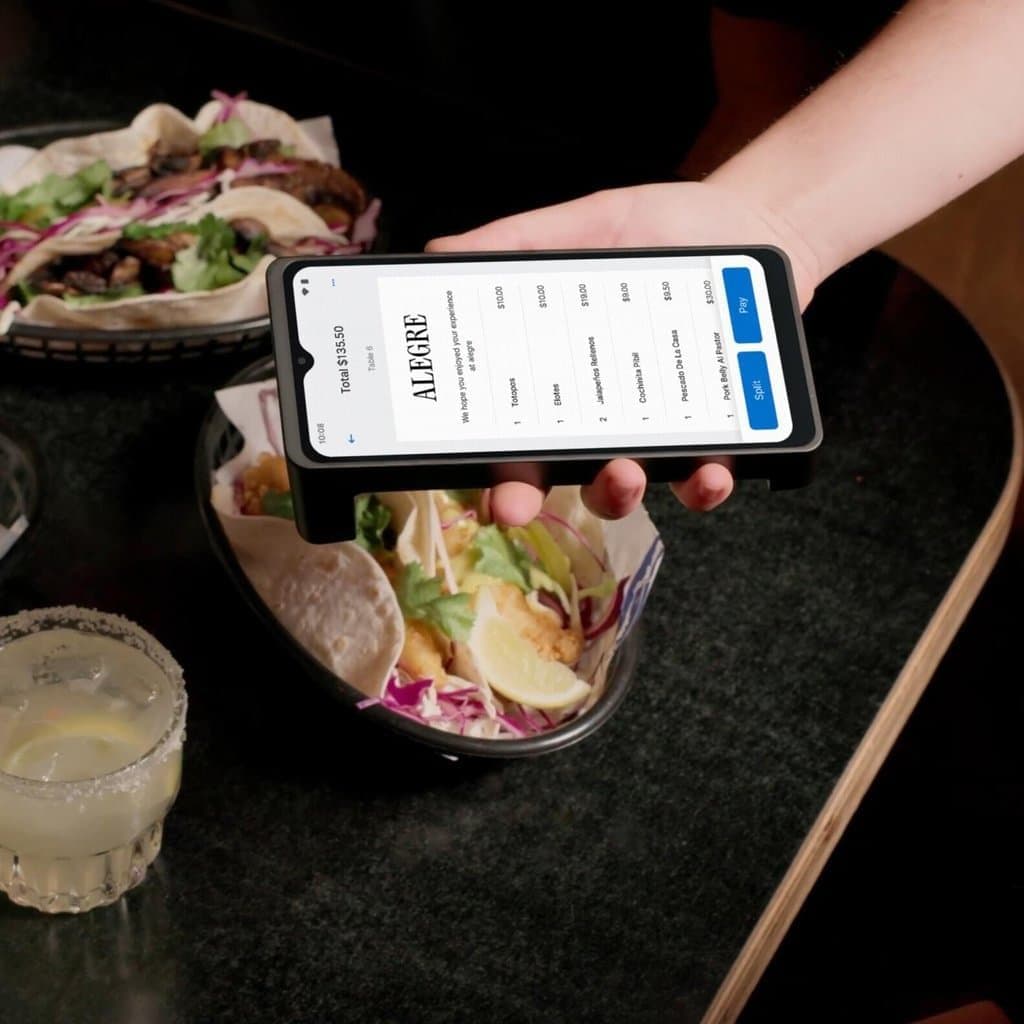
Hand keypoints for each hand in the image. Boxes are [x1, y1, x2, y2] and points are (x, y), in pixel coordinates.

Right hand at [428, 181, 820, 525]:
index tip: (474, 487)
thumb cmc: (664, 232)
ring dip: (616, 491)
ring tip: (621, 471)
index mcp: (559, 378)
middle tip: (516, 506)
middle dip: (529, 499)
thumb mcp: (589, 225)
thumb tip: (439, 254)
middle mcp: (600, 417)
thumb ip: (521, 241)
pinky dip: (705, 485)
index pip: (512, 435)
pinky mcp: (717, 435)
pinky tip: (709, 471)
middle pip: (553, 473)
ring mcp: (656, 433)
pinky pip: (705, 477)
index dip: (491, 468)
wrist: (752, 227)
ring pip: (624, 485)